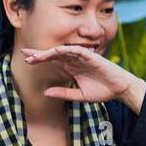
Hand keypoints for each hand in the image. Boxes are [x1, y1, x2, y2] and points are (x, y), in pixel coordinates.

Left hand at [20, 45, 145, 111]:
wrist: (119, 90)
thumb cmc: (102, 91)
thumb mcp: (79, 95)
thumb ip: (63, 93)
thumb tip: (45, 93)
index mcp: (71, 68)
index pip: (52, 61)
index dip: (40, 59)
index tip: (27, 60)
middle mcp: (75, 61)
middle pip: (54, 54)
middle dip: (40, 54)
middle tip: (25, 53)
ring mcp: (82, 57)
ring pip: (62, 52)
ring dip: (49, 53)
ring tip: (37, 55)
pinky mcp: (91, 56)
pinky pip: (77, 50)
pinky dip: (66, 49)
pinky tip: (56, 51)